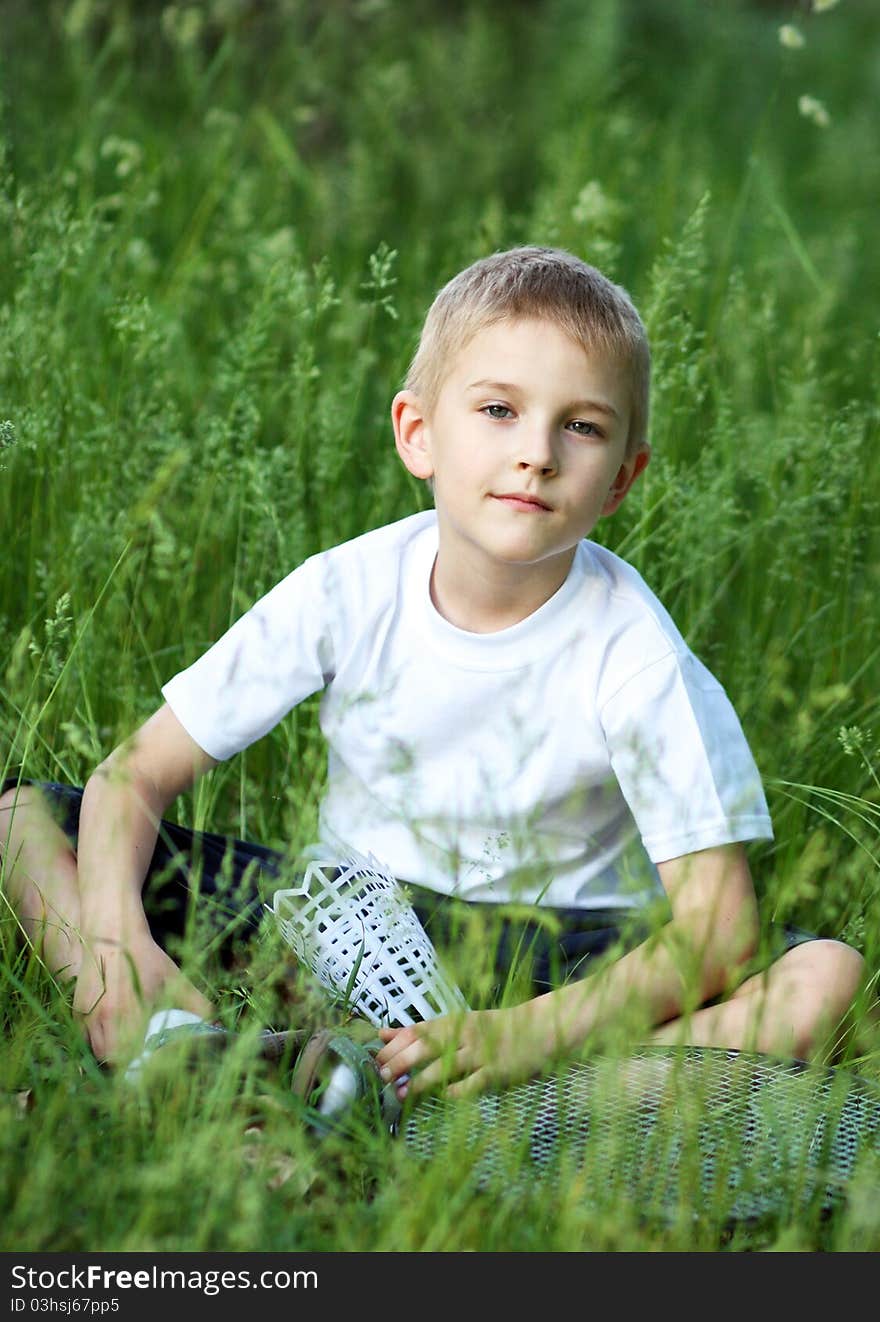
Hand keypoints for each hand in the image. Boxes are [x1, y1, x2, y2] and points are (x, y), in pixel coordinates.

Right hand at [73, 930, 213, 1064]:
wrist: (113, 933)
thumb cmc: (147, 957)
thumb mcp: (174, 979)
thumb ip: (197, 1004)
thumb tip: (216, 1025)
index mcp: (129, 1012)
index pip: (129, 1057)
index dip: (139, 1067)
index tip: (150, 1068)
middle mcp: (105, 1016)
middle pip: (111, 1059)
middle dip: (124, 1064)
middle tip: (139, 1062)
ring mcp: (88, 1014)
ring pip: (96, 1051)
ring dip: (110, 1055)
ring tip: (126, 1052)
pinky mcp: (77, 1010)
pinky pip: (84, 1038)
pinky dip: (97, 1043)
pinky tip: (112, 1037)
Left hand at [375, 1003, 555, 1100]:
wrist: (536, 1030)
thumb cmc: (490, 1030)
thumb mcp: (455, 1024)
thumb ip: (420, 1031)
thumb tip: (382, 1033)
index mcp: (452, 1022)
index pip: (416, 1031)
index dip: (393, 1045)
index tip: (376, 1059)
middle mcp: (463, 1035)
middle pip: (425, 1047)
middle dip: (400, 1061)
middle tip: (383, 1076)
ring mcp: (480, 1054)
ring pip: (444, 1067)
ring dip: (420, 1081)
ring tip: (402, 1093)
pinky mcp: (496, 1072)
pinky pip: (471, 1085)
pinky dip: (455, 1092)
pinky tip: (442, 1098)